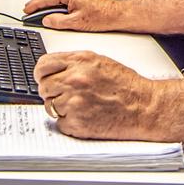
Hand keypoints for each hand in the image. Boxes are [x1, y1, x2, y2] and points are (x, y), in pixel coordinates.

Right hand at [23, 0, 119, 30]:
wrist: (117, 14)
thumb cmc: (101, 16)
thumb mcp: (76, 22)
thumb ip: (58, 21)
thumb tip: (47, 20)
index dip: (35, 5)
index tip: (26, 10)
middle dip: (39, 4)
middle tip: (28, 10)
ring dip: (48, 4)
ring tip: (38, 12)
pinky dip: (57, 5)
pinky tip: (54, 11)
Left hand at [34, 51, 157, 139]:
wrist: (142, 107)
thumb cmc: (125, 85)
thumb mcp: (98, 61)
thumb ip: (73, 63)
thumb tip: (52, 69)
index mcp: (80, 61)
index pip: (43, 64)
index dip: (41, 73)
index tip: (43, 77)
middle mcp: (75, 79)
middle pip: (43, 86)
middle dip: (50, 91)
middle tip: (62, 94)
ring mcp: (74, 102)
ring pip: (49, 106)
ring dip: (60, 107)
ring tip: (79, 105)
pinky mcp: (77, 123)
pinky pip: (59, 123)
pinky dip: (68, 122)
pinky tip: (84, 116)